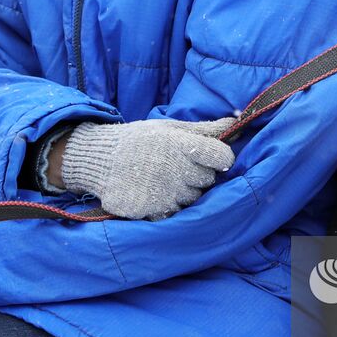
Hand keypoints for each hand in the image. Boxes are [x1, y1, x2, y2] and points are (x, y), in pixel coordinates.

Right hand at [54, 117, 235, 220]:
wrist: (100, 159)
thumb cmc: (140, 140)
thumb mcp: (170, 127)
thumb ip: (204, 129)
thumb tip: (236, 123)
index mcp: (181, 145)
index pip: (222, 157)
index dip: (219, 158)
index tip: (209, 157)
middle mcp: (175, 170)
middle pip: (208, 180)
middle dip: (197, 174)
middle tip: (175, 166)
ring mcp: (164, 193)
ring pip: (193, 199)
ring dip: (182, 191)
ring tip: (161, 178)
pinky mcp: (152, 210)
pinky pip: (174, 213)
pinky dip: (167, 206)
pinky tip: (153, 193)